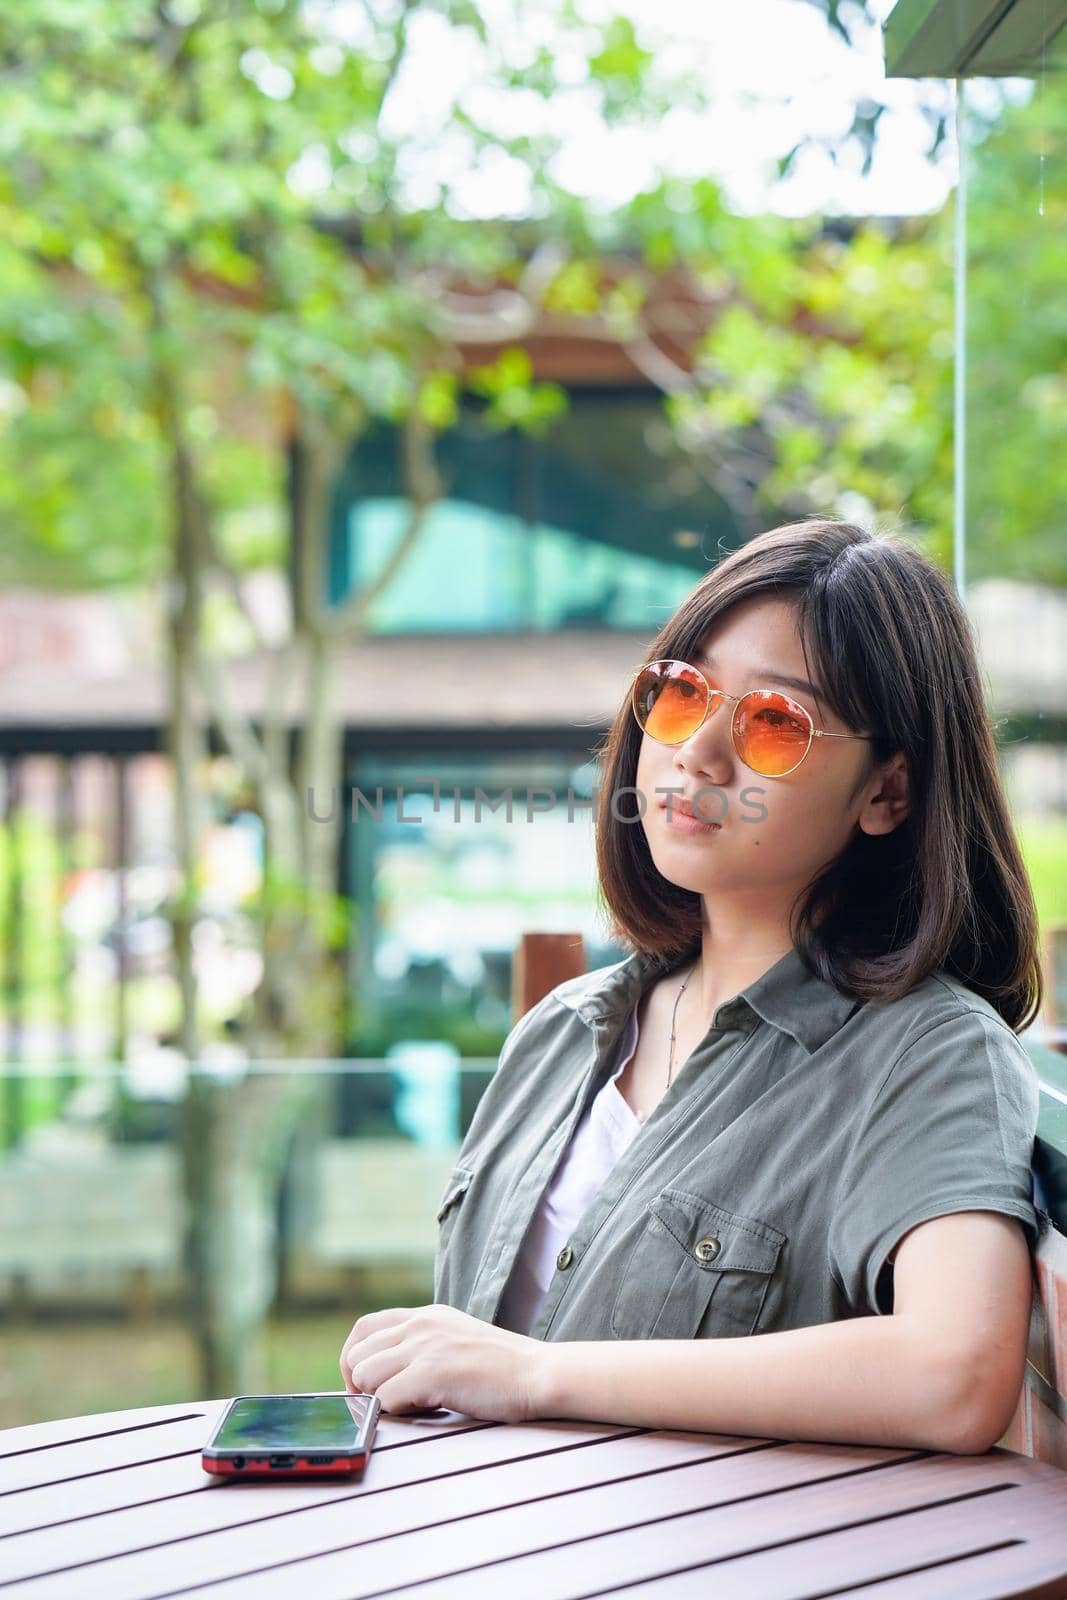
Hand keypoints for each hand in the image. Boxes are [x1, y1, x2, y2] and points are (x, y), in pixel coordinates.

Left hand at [339, 1303, 550, 1422]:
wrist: (538, 1373)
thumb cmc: (503, 1366)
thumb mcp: (457, 1338)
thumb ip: (425, 1344)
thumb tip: (388, 1371)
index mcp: (425, 1314)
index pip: (363, 1328)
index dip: (355, 1360)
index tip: (366, 1386)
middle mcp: (420, 1324)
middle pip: (356, 1354)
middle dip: (362, 1385)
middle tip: (386, 1405)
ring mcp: (424, 1346)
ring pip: (364, 1376)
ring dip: (380, 1399)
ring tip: (411, 1406)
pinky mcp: (431, 1372)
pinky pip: (384, 1399)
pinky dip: (397, 1414)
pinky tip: (426, 1411)